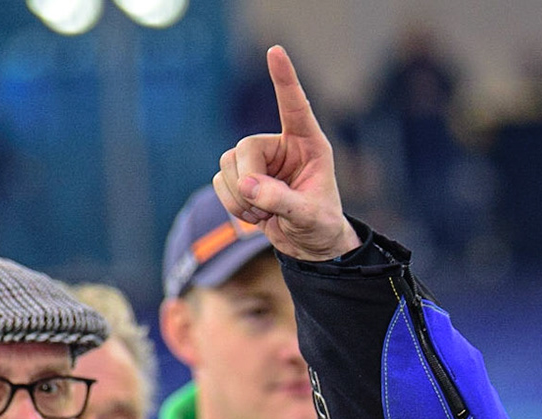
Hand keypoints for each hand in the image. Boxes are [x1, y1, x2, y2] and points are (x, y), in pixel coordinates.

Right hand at [214, 46, 361, 260]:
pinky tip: (254, 217)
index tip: (275, 50)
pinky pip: (220, 181)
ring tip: (265, 215)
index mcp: (309, 144)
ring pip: (228, 165)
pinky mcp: (242, 175)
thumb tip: (248, 186)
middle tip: (263, 208)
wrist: (310, 245)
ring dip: (241, 197)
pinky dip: (232, 204)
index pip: (295, 106)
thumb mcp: (309, 216)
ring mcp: (260, 160)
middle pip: (245, 147)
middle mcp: (282, 146)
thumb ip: (281, 201)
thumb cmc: (320, 225)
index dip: (284, 79)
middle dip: (248, 180)